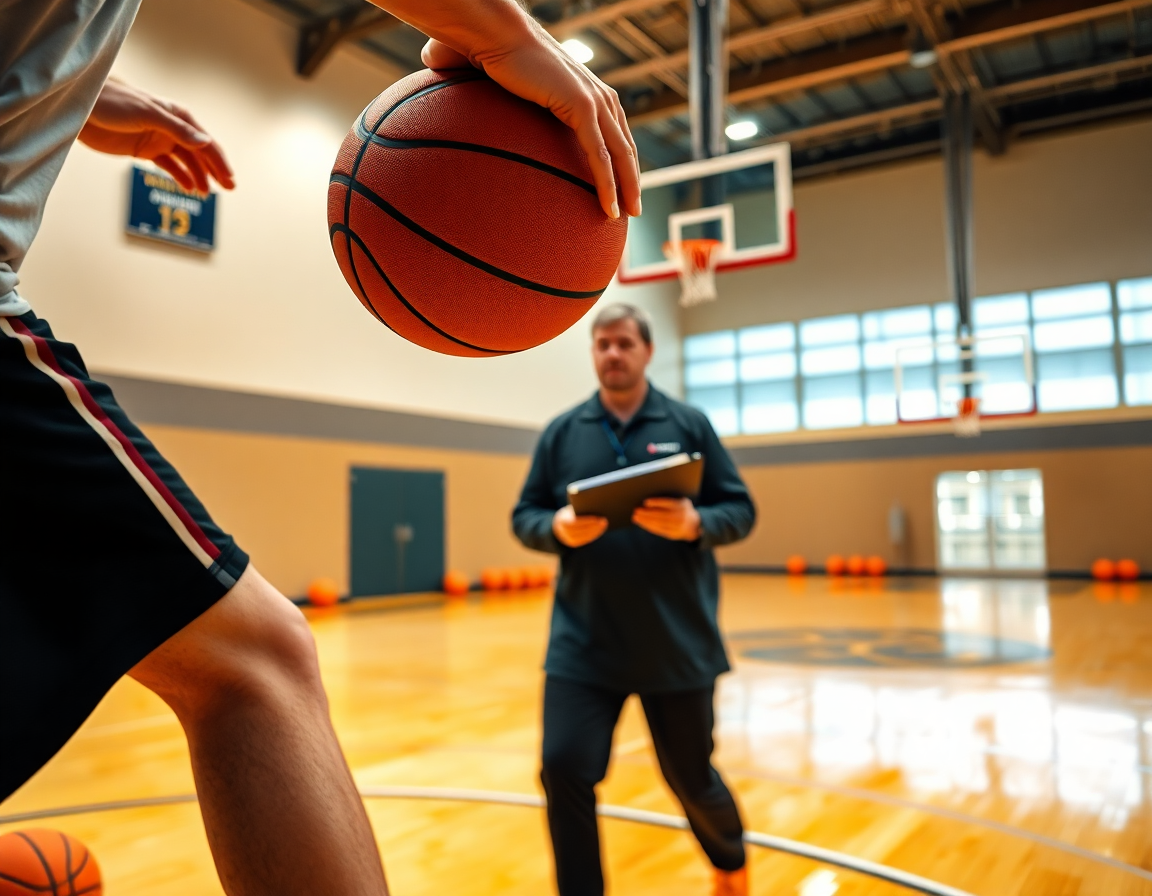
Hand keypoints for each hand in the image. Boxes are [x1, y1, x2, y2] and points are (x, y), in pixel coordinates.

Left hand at [78, 78, 233, 193]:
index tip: (230, 179)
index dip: (220, 161)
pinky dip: (181, 177)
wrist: (82, 106)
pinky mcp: (145, 150)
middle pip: (200, 153)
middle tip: (229, 188)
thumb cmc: (113, 102)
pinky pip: (169, 166)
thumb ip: (176, 129)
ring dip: (199, 176)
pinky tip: (190, 188)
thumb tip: (204, 142)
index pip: (205, 142)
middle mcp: (172, 128)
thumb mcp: (147, 114)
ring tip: (206, 194)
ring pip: (187, 162)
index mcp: (177, 116)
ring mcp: (159, 140)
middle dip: (216, 171)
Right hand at [420, 30, 639, 219]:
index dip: (623, 165)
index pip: (617, 135)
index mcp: (591, 93)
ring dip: (625, 189)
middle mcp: (600, 96)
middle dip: (631, 182)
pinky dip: (606, 184)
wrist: (497, 36)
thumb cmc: (499, 61)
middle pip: (625, 148)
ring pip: (619, 156)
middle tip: (632, 211)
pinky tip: (608, 208)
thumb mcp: (520, 95)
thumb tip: (490, 139)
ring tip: (624, 216)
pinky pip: (599, 156)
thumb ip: (521, 116)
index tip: (623, 190)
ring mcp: (594, 101)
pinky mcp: (581, 107)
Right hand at [552, 504, 607, 547]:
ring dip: (596, 530)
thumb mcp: (570, 509)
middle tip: (604, 520)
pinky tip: (600, 529)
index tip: (596, 518)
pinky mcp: (574, 543)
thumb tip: (594, 504)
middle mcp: (564, 532)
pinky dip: (594, 534)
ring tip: (604, 523)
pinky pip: (586, 539)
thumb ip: (578, 508)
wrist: (558, 525)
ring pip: (585, 536)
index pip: (574, 523)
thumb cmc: (568, 513)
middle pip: (582, 530)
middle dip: (594, 526)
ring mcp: (568, 539)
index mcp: (562, 521)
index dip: (586, 521)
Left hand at [632, 498, 700, 540]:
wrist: (695, 525)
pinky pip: (659, 530)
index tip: (646, 502)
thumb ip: (670, 500)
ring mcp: (676, 527)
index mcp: (681, 505)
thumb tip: (650, 501)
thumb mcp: (681, 502)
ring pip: (658, 524)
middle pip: (661, 514)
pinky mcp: (672, 534)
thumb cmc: (683, 510)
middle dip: (647, 513)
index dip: (656, 503)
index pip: (667, 503)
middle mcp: (680, 516)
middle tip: (636, 510)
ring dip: (645, 521)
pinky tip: (642, 523)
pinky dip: (649, 527)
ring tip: (636, 517)